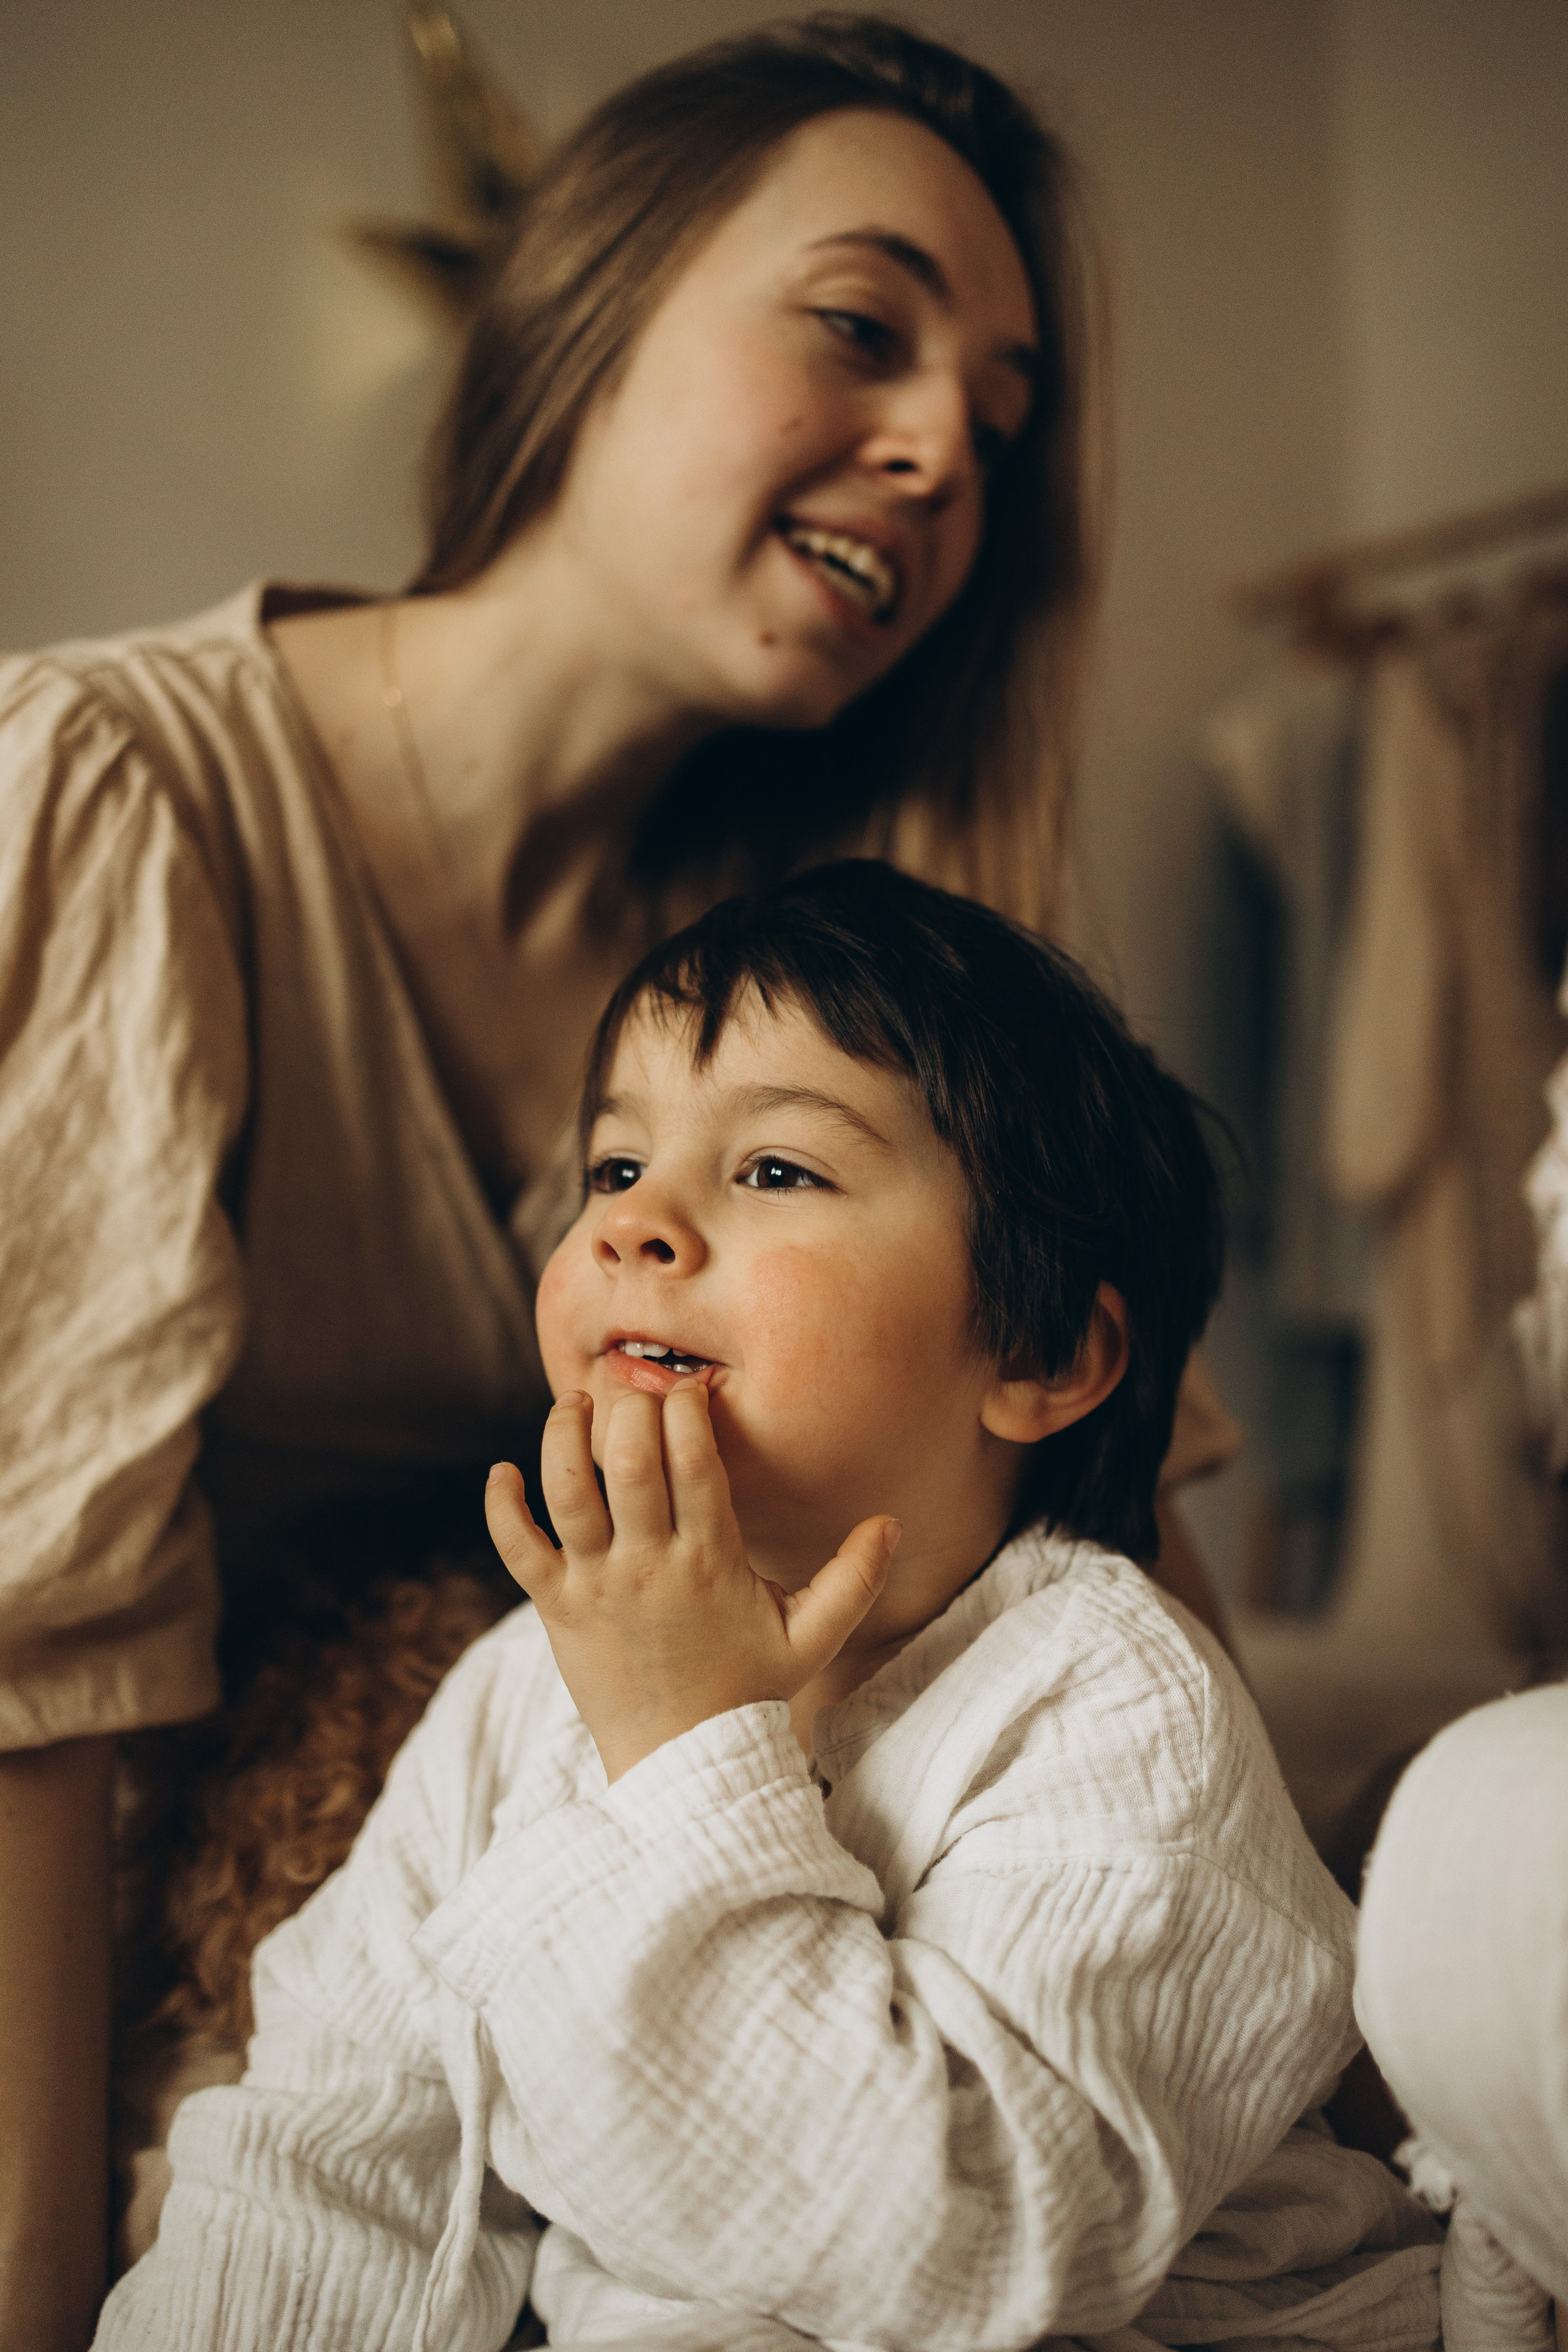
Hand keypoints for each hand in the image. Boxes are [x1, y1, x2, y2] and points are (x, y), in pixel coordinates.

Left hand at [485, 1384, 898, 1780]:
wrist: (682, 1768)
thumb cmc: (747, 1693)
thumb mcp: (812, 1638)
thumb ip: (854, 1579)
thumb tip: (892, 1521)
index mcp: (711, 1562)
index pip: (697, 1464)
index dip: (690, 1412)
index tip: (690, 1389)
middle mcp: (650, 1567)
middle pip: (632, 1463)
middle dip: (631, 1409)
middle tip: (633, 1386)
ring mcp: (597, 1587)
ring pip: (569, 1492)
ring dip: (564, 1438)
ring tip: (572, 1404)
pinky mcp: (557, 1610)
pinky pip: (518, 1549)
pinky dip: (502, 1508)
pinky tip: (502, 1473)